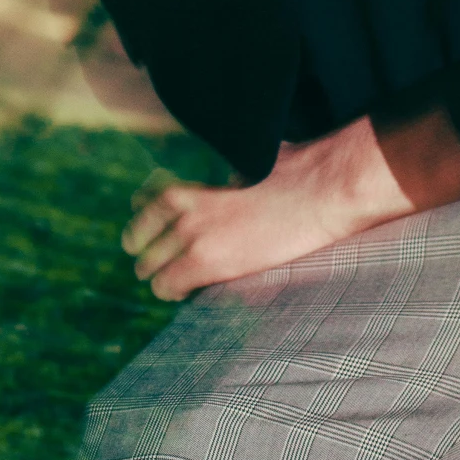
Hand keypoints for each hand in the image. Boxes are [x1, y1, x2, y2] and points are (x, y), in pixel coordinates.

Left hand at [120, 117, 415, 299]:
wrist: (319, 191)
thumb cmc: (294, 175)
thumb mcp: (246, 168)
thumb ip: (225, 182)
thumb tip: (228, 186)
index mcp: (190, 187)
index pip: (142, 212)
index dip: (143, 230)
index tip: (147, 242)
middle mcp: (182, 210)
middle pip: (139, 244)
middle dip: (149, 257)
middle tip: (161, 268)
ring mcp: (192, 235)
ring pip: (149, 269)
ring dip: (160, 277)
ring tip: (175, 283)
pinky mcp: (207, 261)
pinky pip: (167, 286)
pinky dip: (173, 292)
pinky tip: (189, 292)